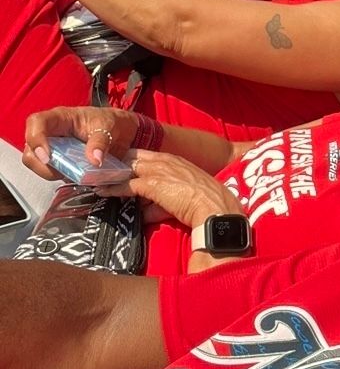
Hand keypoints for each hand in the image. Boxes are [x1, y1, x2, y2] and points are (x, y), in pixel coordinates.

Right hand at [23, 106, 138, 179]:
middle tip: (62, 171)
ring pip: (38, 165)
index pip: (36, 123)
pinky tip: (77, 176)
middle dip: (42, 165)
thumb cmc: (111, 122)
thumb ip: (101, 141)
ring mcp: (54, 149)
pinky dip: (63, 178)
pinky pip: (53, 173)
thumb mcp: (109, 127)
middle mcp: (52, 133)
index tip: (47, 157)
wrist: (121, 131)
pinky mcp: (61, 162)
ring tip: (74, 173)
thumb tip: (94, 160)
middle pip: (31, 150)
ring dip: (52, 173)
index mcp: (60, 118)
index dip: (35, 139)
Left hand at [97, 149, 243, 229]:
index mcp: (174, 161)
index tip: (117, 165)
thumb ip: (160, 204)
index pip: (146, 155)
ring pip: (127, 168)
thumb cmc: (204, 203)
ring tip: (95, 179)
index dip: (130, 160)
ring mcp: (159, 171)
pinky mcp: (153, 185)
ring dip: (110, 174)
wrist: (215, 207)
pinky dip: (113, 188)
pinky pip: (127, 185)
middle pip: (133, 157)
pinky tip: (101, 191)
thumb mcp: (181, 198)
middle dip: (116, 163)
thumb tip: (144, 213)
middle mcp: (165, 161)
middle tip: (100, 169)